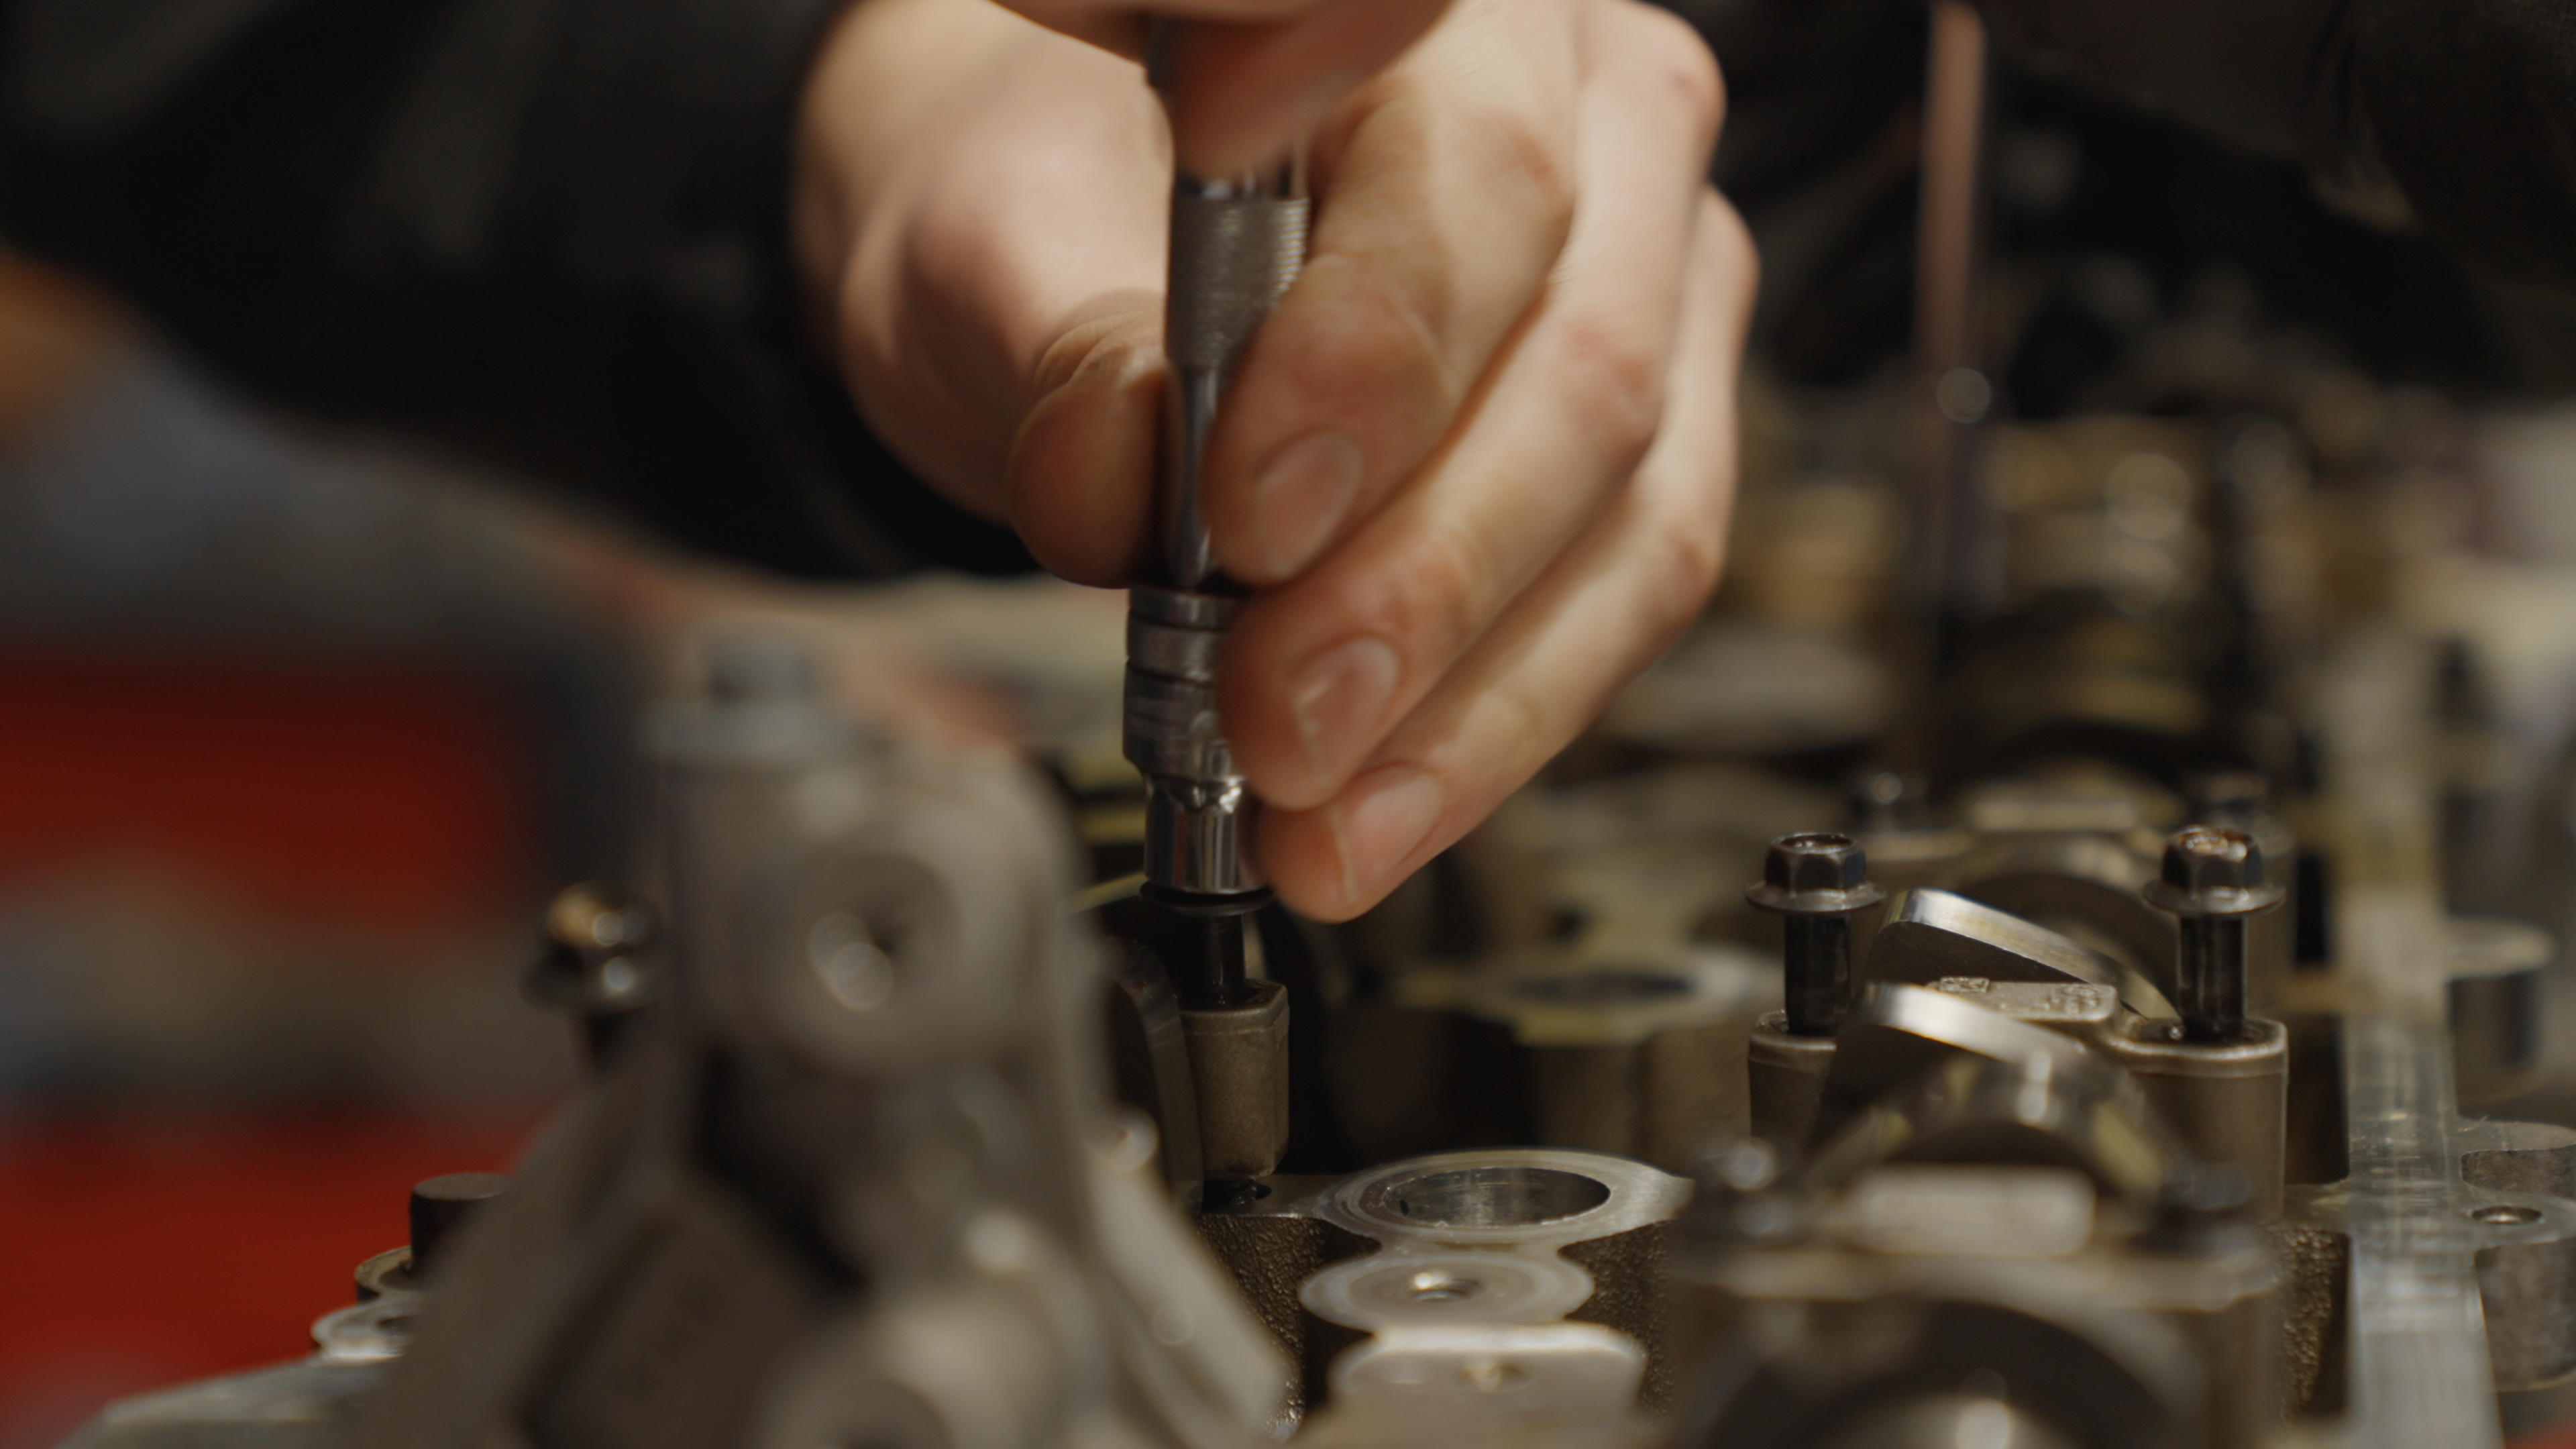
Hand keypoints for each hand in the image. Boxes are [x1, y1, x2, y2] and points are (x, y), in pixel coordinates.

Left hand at [798, 0, 1753, 921]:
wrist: (1071, 230)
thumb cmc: (1054, 188)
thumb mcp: (994, 248)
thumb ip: (1059, 354)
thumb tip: (1109, 489)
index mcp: (1444, 21)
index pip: (1474, 183)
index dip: (1377, 364)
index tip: (1246, 522)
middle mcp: (1597, 130)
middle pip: (1584, 368)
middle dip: (1419, 582)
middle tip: (1277, 718)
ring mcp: (1650, 283)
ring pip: (1634, 511)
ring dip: (1468, 696)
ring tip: (1318, 810)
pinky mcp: (1655, 438)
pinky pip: (1628, 594)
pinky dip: (1498, 725)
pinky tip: (1383, 809)